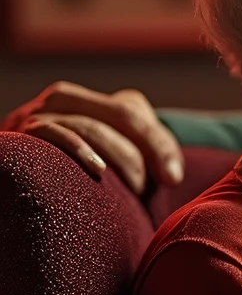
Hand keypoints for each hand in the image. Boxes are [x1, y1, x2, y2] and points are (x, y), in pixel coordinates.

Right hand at [2, 82, 184, 194]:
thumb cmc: (78, 185)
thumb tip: (172, 176)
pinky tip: (98, 169)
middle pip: (120, 114)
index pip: (135, 112)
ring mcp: (39, 113)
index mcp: (95, 102)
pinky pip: (51, 133)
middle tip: (146, 190)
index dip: (159, 145)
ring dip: (117, 159)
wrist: (13, 195)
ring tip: (130, 189)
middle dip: (142, 154)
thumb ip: (148, 159)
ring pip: (91, 125)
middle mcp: (65, 99)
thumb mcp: (118, 167)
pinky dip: (78, 148)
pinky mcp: (19, 134)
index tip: (173, 180)